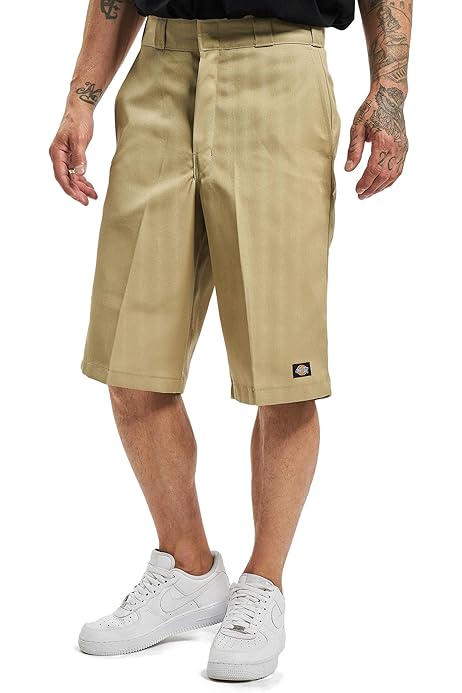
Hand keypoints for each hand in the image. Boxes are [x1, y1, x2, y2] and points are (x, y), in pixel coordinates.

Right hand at [49, 106, 97, 205]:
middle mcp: (58, 157)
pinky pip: (76, 172)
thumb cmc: (78, 121)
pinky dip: (83, 180)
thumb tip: (79, 173)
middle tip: (87, 202)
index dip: (70, 189)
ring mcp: (65, 157)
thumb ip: (79, 157)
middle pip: (66, 179)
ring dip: (82, 187)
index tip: (79, 198)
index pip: (61, 176)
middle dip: (77, 191)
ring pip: (72, 177)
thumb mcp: (80, 139)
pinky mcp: (72, 156)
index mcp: (56, 153)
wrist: (80, 109)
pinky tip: (91, 187)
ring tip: (93, 196)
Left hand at [345, 83, 408, 199]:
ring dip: (381, 187)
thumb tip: (348, 170)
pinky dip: (390, 180)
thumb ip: (353, 150)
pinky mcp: (404, 148)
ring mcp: (402, 148)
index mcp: (383, 141)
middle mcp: (396, 147)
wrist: (390, 97)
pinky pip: (399, 169)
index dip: (365, 182)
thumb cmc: (371, 110)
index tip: (357, 190)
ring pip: (394, 175)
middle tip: (361, 196)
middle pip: (384, 176)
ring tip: (369, 193)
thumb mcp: (357, 128)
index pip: (374, 169)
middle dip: (372, 188)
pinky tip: (380, 184)